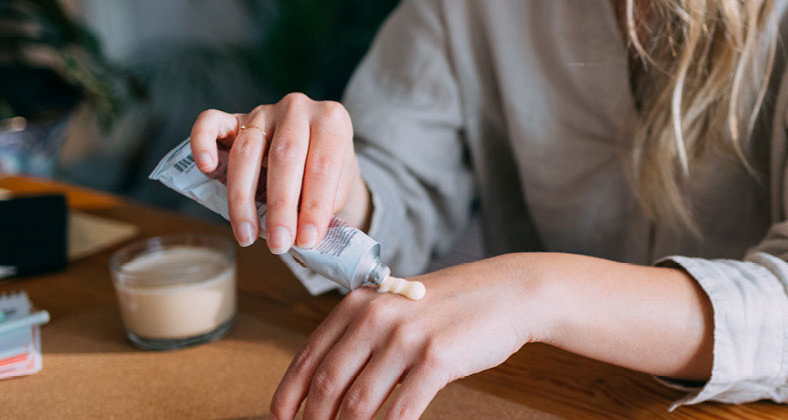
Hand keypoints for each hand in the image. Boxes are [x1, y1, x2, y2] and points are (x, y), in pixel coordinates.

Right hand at [189, 92, 371, 253]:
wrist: (312, 147)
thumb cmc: (324, 172)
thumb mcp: (338, 185)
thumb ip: (324, 205)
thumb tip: (303, 238)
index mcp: (332, 121)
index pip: (323, 166)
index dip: (314, 206)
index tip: (307, 240)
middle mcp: (298, 109)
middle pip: (284, 157)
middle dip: (280, 207)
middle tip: (278, 243)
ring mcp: (264, 111)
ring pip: (247, 150)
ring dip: (244, 198)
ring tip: (247, 234)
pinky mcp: (234, 117)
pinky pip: (211, 122)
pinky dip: (202, 142)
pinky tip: (205, 168)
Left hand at [270, 254, 544, 419]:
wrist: (506, 293)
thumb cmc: (451, 307)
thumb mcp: (396, 308)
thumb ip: (362, 338)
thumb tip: (329, 388)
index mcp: (358, 305)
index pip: (308, 357)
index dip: (288, 395)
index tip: (281, 418)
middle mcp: (375, 317)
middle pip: (327, 383)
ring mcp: (405, 337)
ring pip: (359, 402)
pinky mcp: (435, 358)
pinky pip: (401, 410)